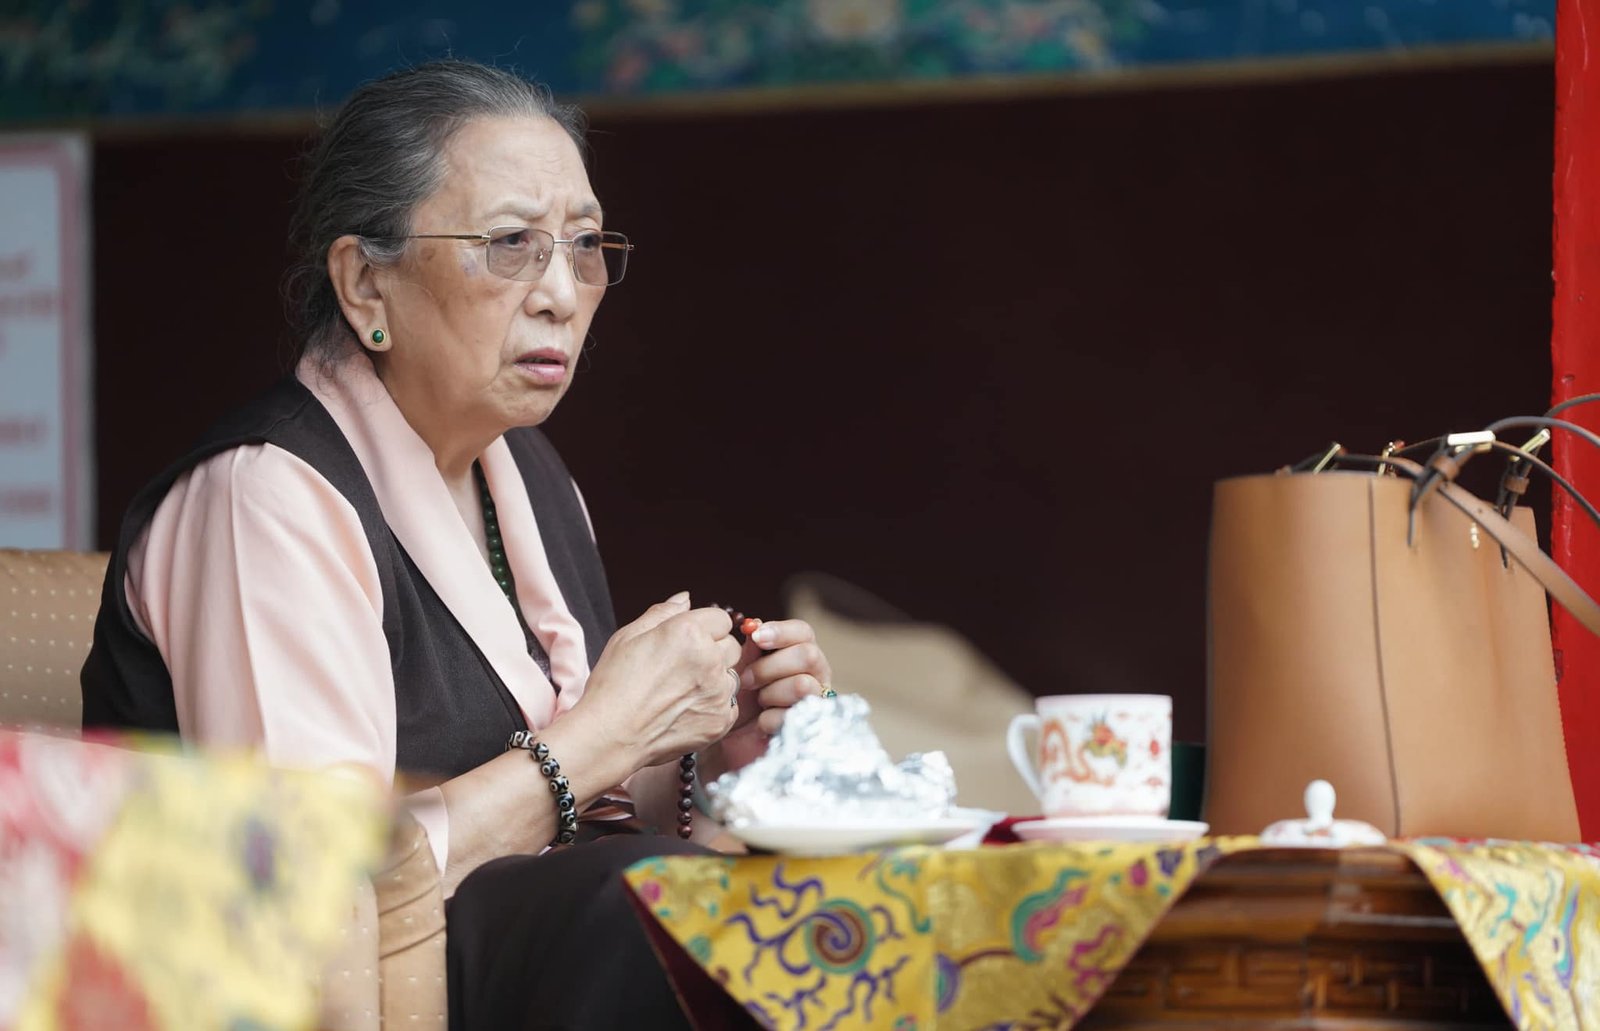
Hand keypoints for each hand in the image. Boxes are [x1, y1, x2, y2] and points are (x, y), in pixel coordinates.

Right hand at [576, 593, 742, 769]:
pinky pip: (730, 705)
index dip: (705, 629)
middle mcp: (710, 659)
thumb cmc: (613, 686)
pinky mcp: (721, 721)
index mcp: (689, 632)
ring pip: (732, 676)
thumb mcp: (628, 637)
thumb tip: (685, 599)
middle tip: (682, 669)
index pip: (721, 619)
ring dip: (715, 680)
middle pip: (731, 646)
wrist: (610, 736)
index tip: (689, 642)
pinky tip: (686, 711)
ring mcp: (718, 692)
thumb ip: (662, 613)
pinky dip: (714, 707)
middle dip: (713, 652)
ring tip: (681, 692)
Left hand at [717, 618, 832, 771]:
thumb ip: (751, 647)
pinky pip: (791, 716)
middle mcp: (816, 675)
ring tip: (756, 702)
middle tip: (746, 680)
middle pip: (808, 655)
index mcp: (801, 653)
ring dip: (770, 693)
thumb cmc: (742, 698)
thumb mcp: (742, 667)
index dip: (781, 632)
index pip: (804, 632)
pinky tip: (759, 723)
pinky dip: (767, 719)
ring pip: (803, 685)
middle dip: (770, 667)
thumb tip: (754, 624)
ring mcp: (817, 701)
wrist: (734, 740)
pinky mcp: (810, 727)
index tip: (756, 638)